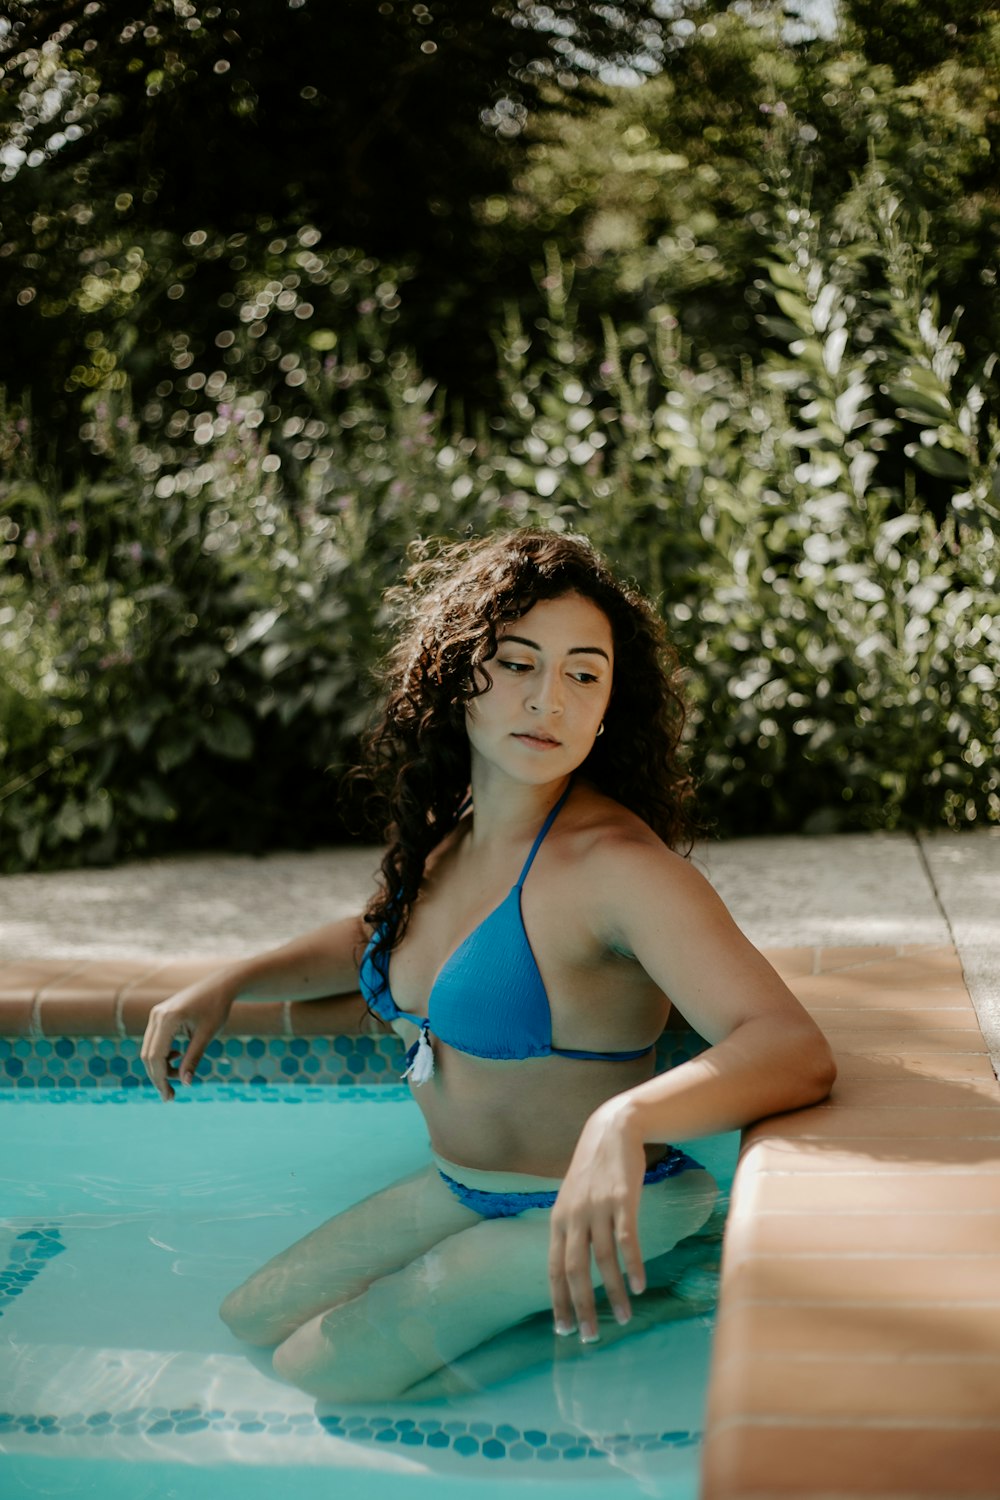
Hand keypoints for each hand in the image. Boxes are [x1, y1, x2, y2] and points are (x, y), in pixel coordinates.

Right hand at [140, 973, 235, 1100]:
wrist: (220, 985)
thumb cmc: (217, 1008)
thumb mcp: (207, 1035)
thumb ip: (194, 1059)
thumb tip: (186, 1084)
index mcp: (168, 1019)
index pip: (156, 1057)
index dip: (160, 1079)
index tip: (170, 1096)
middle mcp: (157, 1015)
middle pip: (148, 1055)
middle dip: (158, 1077)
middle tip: (171, 1095)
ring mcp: (156, 1014)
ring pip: (150, 1049)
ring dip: (161, 1066)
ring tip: (180, 1074)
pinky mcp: (159, 1015)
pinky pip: (154, 1041)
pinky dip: (163, 1054)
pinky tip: (178, 1056)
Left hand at [548, 1097, 646, 1343]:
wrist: (612, 1130)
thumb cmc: (593, 1171)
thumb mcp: (572, 1199)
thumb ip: (571, 1230)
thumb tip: (570, 1270)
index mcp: (559, 1220)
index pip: (554, 1269)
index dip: (558, 1301)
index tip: (563, 1331)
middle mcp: (575, 1217)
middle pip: (574, 1270)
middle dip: (582, 1306)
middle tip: (590, 1336)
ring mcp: (598, 1208)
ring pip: (603, 1259)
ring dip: (613, 1292)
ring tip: (624, 1317)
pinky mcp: (622, 1200)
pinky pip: (626, 1239)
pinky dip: (632, 1265)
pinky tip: (639, 1286)